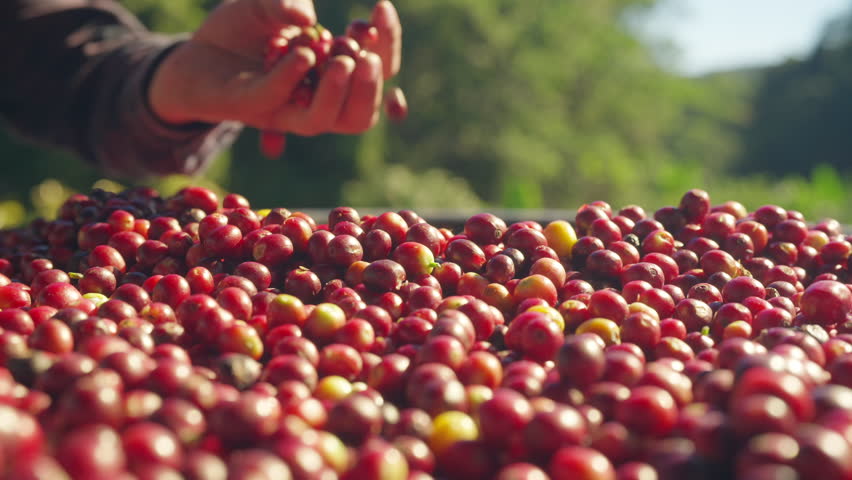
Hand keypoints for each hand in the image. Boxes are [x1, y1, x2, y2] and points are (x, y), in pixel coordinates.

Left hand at [148, 0, 401, 135]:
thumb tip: (307, 19)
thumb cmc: (241, 29)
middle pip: (362, 111)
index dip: (387, 42)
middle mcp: (317, 100)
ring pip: (328, 121)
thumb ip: (286, 3)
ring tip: (346, 60)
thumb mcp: (265, 3)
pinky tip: (302, 53)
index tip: (380, 8)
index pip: (377, 68)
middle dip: (373, 82)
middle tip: (367, 49)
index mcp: (334, 75)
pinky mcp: (254, 109)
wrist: (193, 53)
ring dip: (342, 93)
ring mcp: (286, 110)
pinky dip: (292, 77)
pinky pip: (280, 101)